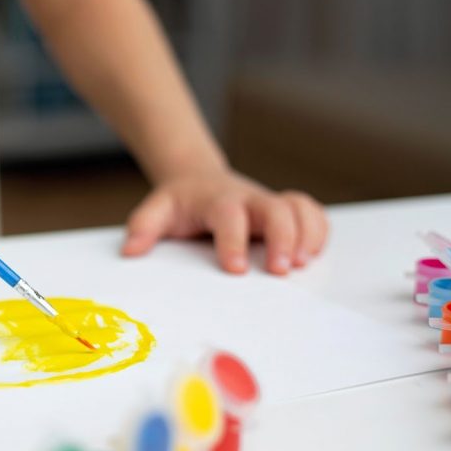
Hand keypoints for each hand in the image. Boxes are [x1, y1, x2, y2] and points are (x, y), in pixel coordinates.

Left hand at [120, 170, 327, 274]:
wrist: (198, 180)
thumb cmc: (180, 202)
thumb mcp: (156, 210)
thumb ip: (144, 227)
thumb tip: (131, 250)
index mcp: (217, 200)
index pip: (228, 215)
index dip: (233, 240)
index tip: (235, 269)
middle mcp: (249, 200)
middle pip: (276, 209)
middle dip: (284, 238)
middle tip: (282, 270)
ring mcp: (270, 204)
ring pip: (300, 208)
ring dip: (308, 234)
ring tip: (303, 263)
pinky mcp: (286, 212)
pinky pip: (312, 214)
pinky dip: (319, 232)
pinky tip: (312, 255)